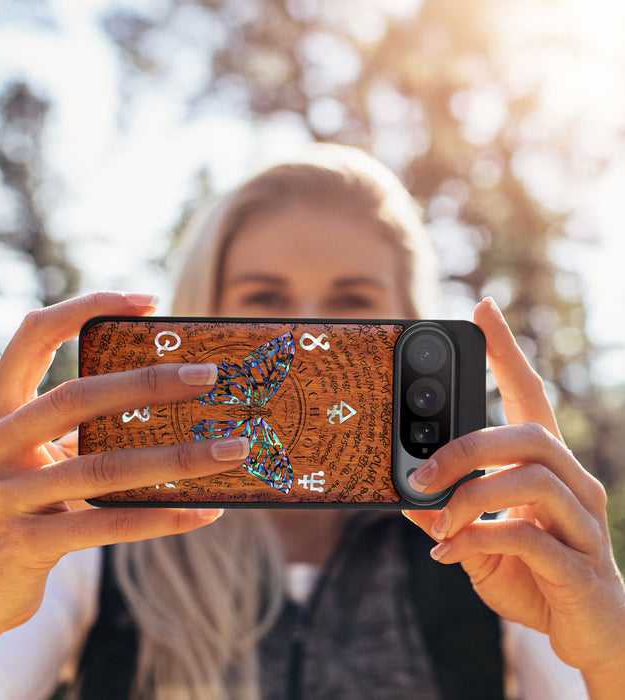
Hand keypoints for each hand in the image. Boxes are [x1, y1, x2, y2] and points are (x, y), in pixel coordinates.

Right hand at [0, 292, 248, 640]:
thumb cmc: (24, 504)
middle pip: (76, 397)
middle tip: (210, 375)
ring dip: (177, 458)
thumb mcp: (39, 456)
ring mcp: (0, 498)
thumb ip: (83, 427)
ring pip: (102, 468)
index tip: (149, 300)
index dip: (87, 307)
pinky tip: (205, 511)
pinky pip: (107, 525)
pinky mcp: (23, 546)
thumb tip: (174, 400)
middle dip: (149, 382)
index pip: (33, 335)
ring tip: (232, 448)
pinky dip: (162, 517)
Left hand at [403, 298, 624, 692]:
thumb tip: (404, 494)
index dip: (507, 352)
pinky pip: (529, 537)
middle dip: (466, 447)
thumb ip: (447, 514)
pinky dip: (478, 540)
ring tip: (437, 522)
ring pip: (531, 479)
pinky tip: (449, 555)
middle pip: (529, 434)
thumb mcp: (478, 539)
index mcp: (547, 468)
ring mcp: (584, 523)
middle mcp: (574, 484)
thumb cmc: (534, 576)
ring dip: (470, 497)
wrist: (589, 635)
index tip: (483, 309)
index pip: (530, 395)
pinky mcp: (582, 566)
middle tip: (420, 472)